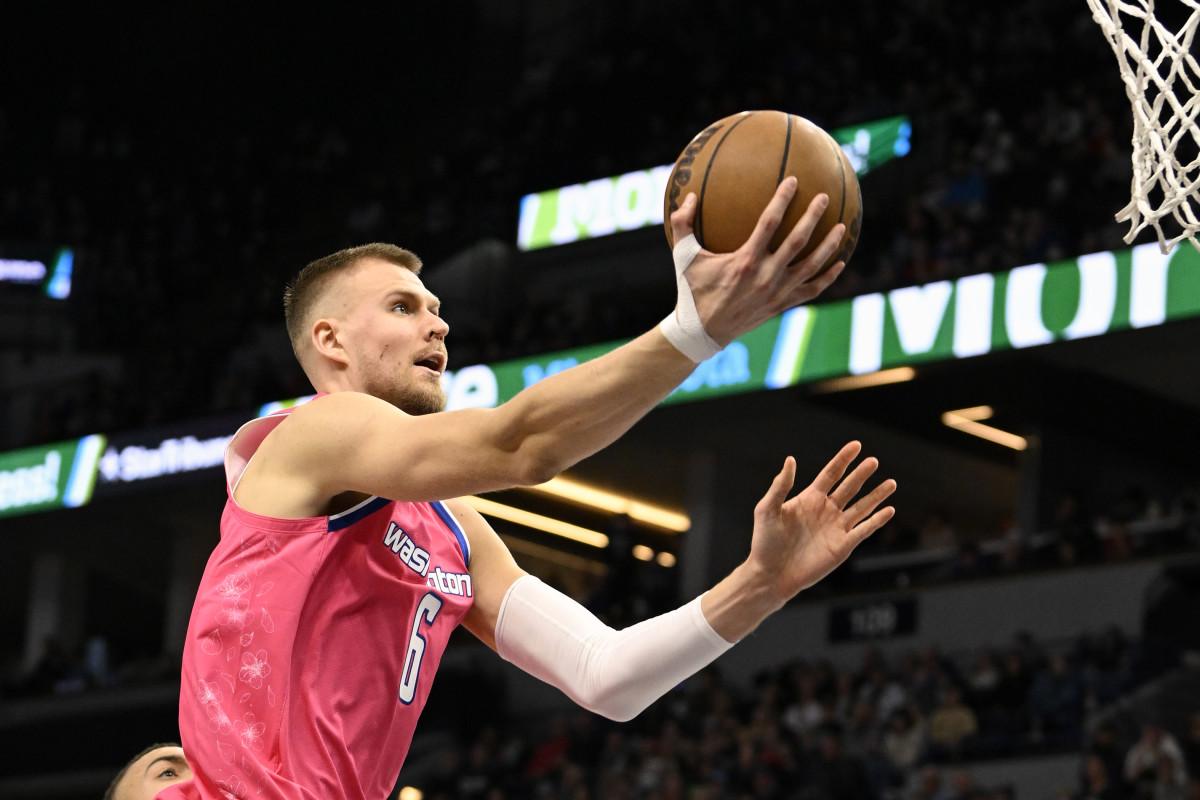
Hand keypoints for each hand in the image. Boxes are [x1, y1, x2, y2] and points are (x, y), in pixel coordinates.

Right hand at [668, 177, 846, 344]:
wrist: (703, 332)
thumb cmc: (692, 291)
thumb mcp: (682, 257)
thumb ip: (682, 224)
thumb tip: (689, 195)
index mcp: (745, 260)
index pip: (769, 222)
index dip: (782, 199)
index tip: (794, 180)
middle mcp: (766, 275)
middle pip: (798, 240)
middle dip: (813, 216)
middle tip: (825, 197)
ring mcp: (777, 292)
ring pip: (812, 266)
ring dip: (829, 245)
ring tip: (842, 226)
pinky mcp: (782, 305)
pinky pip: (812, 289)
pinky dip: (828, 277)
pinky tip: (841, 263)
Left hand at [748, 441, 895, 600]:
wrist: (771, 574)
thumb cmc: (765, 542)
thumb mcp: (767, 509)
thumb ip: (780, 486)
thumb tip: (791, 460)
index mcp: (810, 498)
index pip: (831, 474)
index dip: (844, 459)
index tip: (856, 445)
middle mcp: (826, 510)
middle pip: (849, 487)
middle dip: (862, 474)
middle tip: (874, 461)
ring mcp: (836, 528)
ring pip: (862, 507)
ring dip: (877, 495)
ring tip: (892, 483)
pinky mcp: (843, 546)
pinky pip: (864, 530)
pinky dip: (877, 520)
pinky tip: (889, 510)